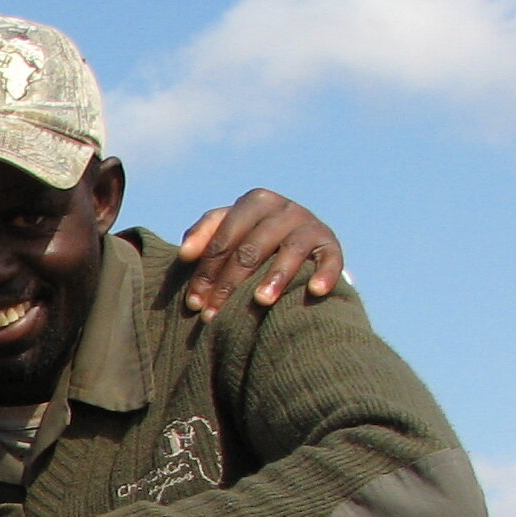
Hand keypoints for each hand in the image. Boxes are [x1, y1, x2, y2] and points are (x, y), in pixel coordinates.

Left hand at [177, 191, 345, 318]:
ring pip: (290, 251)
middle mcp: (283, 209)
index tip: (193, 303)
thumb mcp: (227, 232)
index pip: (223, 240)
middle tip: (213, 314)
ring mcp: (310, 224)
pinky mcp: (330, 244)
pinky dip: (326, 273)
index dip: (205, 272)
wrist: (296, 238)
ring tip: (260, 302)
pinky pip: (331, 259)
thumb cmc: (250, 238)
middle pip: (250, 248)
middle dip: (228, 284)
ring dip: (275, 277)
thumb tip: (184, 255)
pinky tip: (315, 291)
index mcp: (254, 202)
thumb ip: (203, 237)